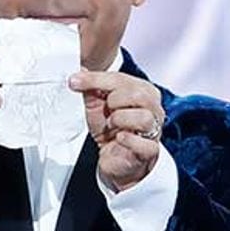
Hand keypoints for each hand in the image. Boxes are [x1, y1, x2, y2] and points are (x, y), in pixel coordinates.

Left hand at [70, 70, 163, 191]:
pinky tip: (118, 138)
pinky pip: (145, 144)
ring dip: (120, 119)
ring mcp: (154, 130)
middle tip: (106, 109)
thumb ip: (90, 88)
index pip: (121, 79)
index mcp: (143, 91)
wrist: (113, 158)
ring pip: (144, 117)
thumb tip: (78, 72)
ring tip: (111, 125)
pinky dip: (128, 139)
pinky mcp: (150, 151)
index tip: (75, 82)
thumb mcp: (97, 105)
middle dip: (114, 100)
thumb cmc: (110, 130)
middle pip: (138, 95)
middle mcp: (153, 109)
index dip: (96, 79)